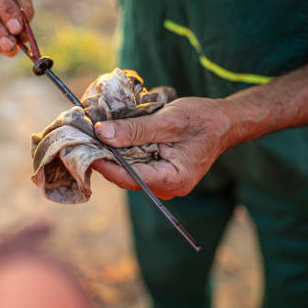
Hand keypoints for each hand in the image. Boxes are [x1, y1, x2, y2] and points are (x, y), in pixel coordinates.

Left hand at [91, 97, 233, 199]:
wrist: (224, 121)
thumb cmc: (202, 120)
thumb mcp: (168, 121)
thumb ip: (135, 130)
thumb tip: (102, 133)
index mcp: (174, 180)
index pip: (132, 178)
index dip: (106, 165)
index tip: (85, 151)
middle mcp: (167, 187)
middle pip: (126, 176)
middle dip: (105, 158)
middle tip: (83, 139)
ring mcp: (162, 181)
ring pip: (128, 170)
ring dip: (112, 153)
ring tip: (92, 135)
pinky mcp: (158, 171)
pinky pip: (135, 163)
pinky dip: (122, 150)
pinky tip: (110, 136)